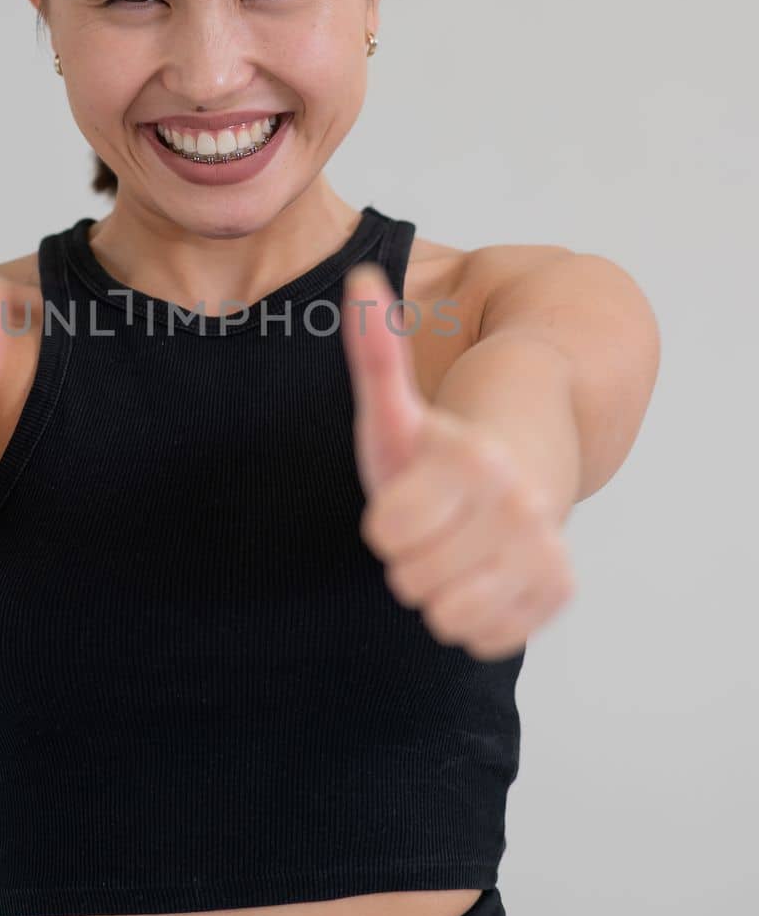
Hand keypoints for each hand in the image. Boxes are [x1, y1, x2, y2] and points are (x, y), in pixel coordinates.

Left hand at [341, 262, 575, 660]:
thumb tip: (359, 279)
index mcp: (473, 457)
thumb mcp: (395, 409)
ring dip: (439, 590)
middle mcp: (519, 504)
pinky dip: (474, 615)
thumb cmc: (438, 449)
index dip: (385, 521)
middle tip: (432, 525)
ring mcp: (544, 550)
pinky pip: (483, 637)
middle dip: (410, 557)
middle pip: (412, 579)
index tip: (407, 496)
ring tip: (453, 550)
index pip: (387, 532)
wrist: (520, 471)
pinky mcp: (557, 591)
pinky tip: (482, 574)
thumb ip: (375, 352)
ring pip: (448, 614)